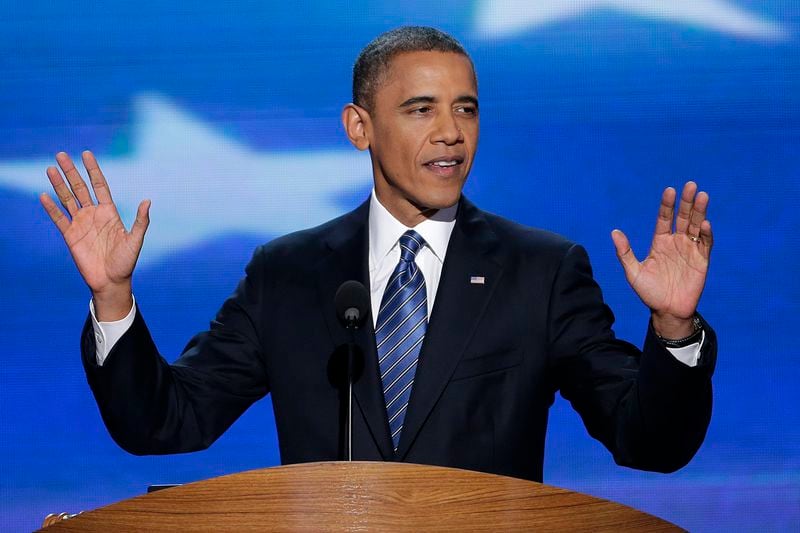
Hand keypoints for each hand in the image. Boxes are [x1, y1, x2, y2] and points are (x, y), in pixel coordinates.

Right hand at [40, 151, 150, 319]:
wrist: (112, 281)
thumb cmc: (126, 261)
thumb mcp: (136, 240)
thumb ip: (141, 221)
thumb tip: (148, 201)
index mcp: (109, 212)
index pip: (99, 185)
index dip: (93, 170)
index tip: (86, 154)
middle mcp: (93, 215)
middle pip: (80, 188)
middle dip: (71, 171)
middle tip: (61, 154)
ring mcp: (81, 224)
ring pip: (67, 199)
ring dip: (59, 184)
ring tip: (50, 168)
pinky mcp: (70, 236)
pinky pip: (59, 218)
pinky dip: (51, 208)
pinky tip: (44, 195)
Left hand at [611, 182, 712, 338]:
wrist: (666, 311)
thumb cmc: (648, 292)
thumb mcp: (633, 272)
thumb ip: (625, 252)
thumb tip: (614, 231)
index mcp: (660, 242)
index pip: (665, 218)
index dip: (667, 205)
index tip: (669, 190)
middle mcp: (676, 243)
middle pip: (683, 218)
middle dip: (687, 202)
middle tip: (691, 185)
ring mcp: (690, 250)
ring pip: (696, 227)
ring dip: (700, 212)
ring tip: (702, 196)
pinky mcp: (702, 261)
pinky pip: (705, 245)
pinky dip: (706, 234)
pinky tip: (705, 224)